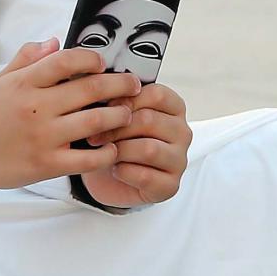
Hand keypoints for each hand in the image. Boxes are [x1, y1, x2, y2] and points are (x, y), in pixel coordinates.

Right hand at [0, 42, 140, 200]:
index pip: (64, 61)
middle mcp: (35, 108)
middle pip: (88, 90)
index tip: (103, 63)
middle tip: (134, 85)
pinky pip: (87, 158)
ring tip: (127, 113)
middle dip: (119, 85)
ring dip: (118, 116)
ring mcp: (43, 137)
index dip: (89, 59)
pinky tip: (113, 147)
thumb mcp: (3, 80)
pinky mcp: (47, 164)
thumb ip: (29, 58)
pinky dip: (106, 152)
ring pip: (95, 122)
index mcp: (25, 84)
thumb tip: (55, 41)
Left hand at [80, 81, 190, 209]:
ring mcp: (179, 160)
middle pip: (150, 120)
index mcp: (174, 107)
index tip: (105, 107)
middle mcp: (182, 132)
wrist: (109, 175)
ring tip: (105, 152)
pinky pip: (145, 176)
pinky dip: (124, 172)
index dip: (127, 99)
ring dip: (120, 151)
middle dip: (116, 128)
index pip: (157, 94)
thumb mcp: (114, 114)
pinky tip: (115, 169)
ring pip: (148, 149)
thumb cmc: (116, 138)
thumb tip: (102, 90)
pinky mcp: (170, 185)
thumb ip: (115, 99)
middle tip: (94, 136)